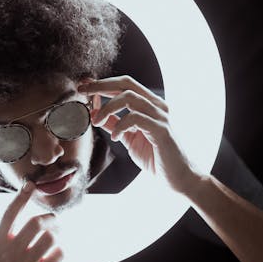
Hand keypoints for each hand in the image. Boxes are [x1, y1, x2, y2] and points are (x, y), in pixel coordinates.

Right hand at [0, 182, 62, 261]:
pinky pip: (58, 254)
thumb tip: (25, 213)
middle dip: (50, 218)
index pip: (8, 214)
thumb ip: (7, 237)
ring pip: (50, 237)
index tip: (30, 185)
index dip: (20, 197)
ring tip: (56, 239)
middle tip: (54, 221)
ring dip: (57, 235)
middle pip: (35, 222)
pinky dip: (60, 252)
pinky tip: (55, 256)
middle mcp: (10, 253)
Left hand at [78, 75, 200, 193]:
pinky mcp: (161, 130)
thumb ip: (114, 124)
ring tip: (97, 122)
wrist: (179, 178)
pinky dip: (120, 125)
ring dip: (107, 108)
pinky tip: (116, 137)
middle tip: (83, 92)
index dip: (102, 83)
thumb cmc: (156, 157)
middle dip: (101, 85)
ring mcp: (160, 116)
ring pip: (129, 97)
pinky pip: (135, 118)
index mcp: (150, 104)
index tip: (84, 87)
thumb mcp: (129, 138)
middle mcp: (157, 105)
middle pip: (126, 83)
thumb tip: (94, 112)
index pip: (124, 84)